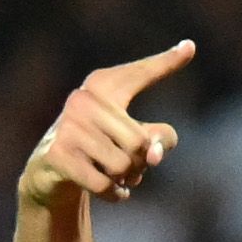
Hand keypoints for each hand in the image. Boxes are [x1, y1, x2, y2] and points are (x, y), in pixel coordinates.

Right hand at [20, 40, 194, 207]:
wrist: (50, 170)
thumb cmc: (101, 146)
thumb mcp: (134, 138)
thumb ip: (159, 139)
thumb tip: (154, 154)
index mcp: (103, 85)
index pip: (140, 75)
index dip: (166, 63)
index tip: (191, 47)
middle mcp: (83, 100)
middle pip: (140, 143)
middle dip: (141, 163)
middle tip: (132, 166)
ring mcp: (67, 127)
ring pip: (122, 166)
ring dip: (128, 179)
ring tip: (120, 176)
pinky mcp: (57, 155)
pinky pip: (104, 184)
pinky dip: (115, 194)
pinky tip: (114, 192)